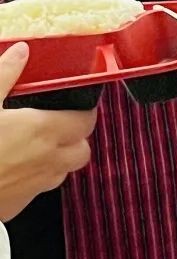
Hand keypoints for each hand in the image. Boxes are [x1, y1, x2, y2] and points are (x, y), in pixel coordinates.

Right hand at [0, 44, 95, 219]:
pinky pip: (37, 192)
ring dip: (58, 160)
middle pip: (82, 152)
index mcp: (42, 130)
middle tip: (59, 126)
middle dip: (77, 139)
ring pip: (62, 174)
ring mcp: (32, 188)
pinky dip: (34, 181)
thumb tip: (21, 52)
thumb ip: (4, 74)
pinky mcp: (15, 207)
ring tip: (37, 146)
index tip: (75, 106)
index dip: (84, 113)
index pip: (86, 122)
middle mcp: (45, 161)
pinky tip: (13, 169)